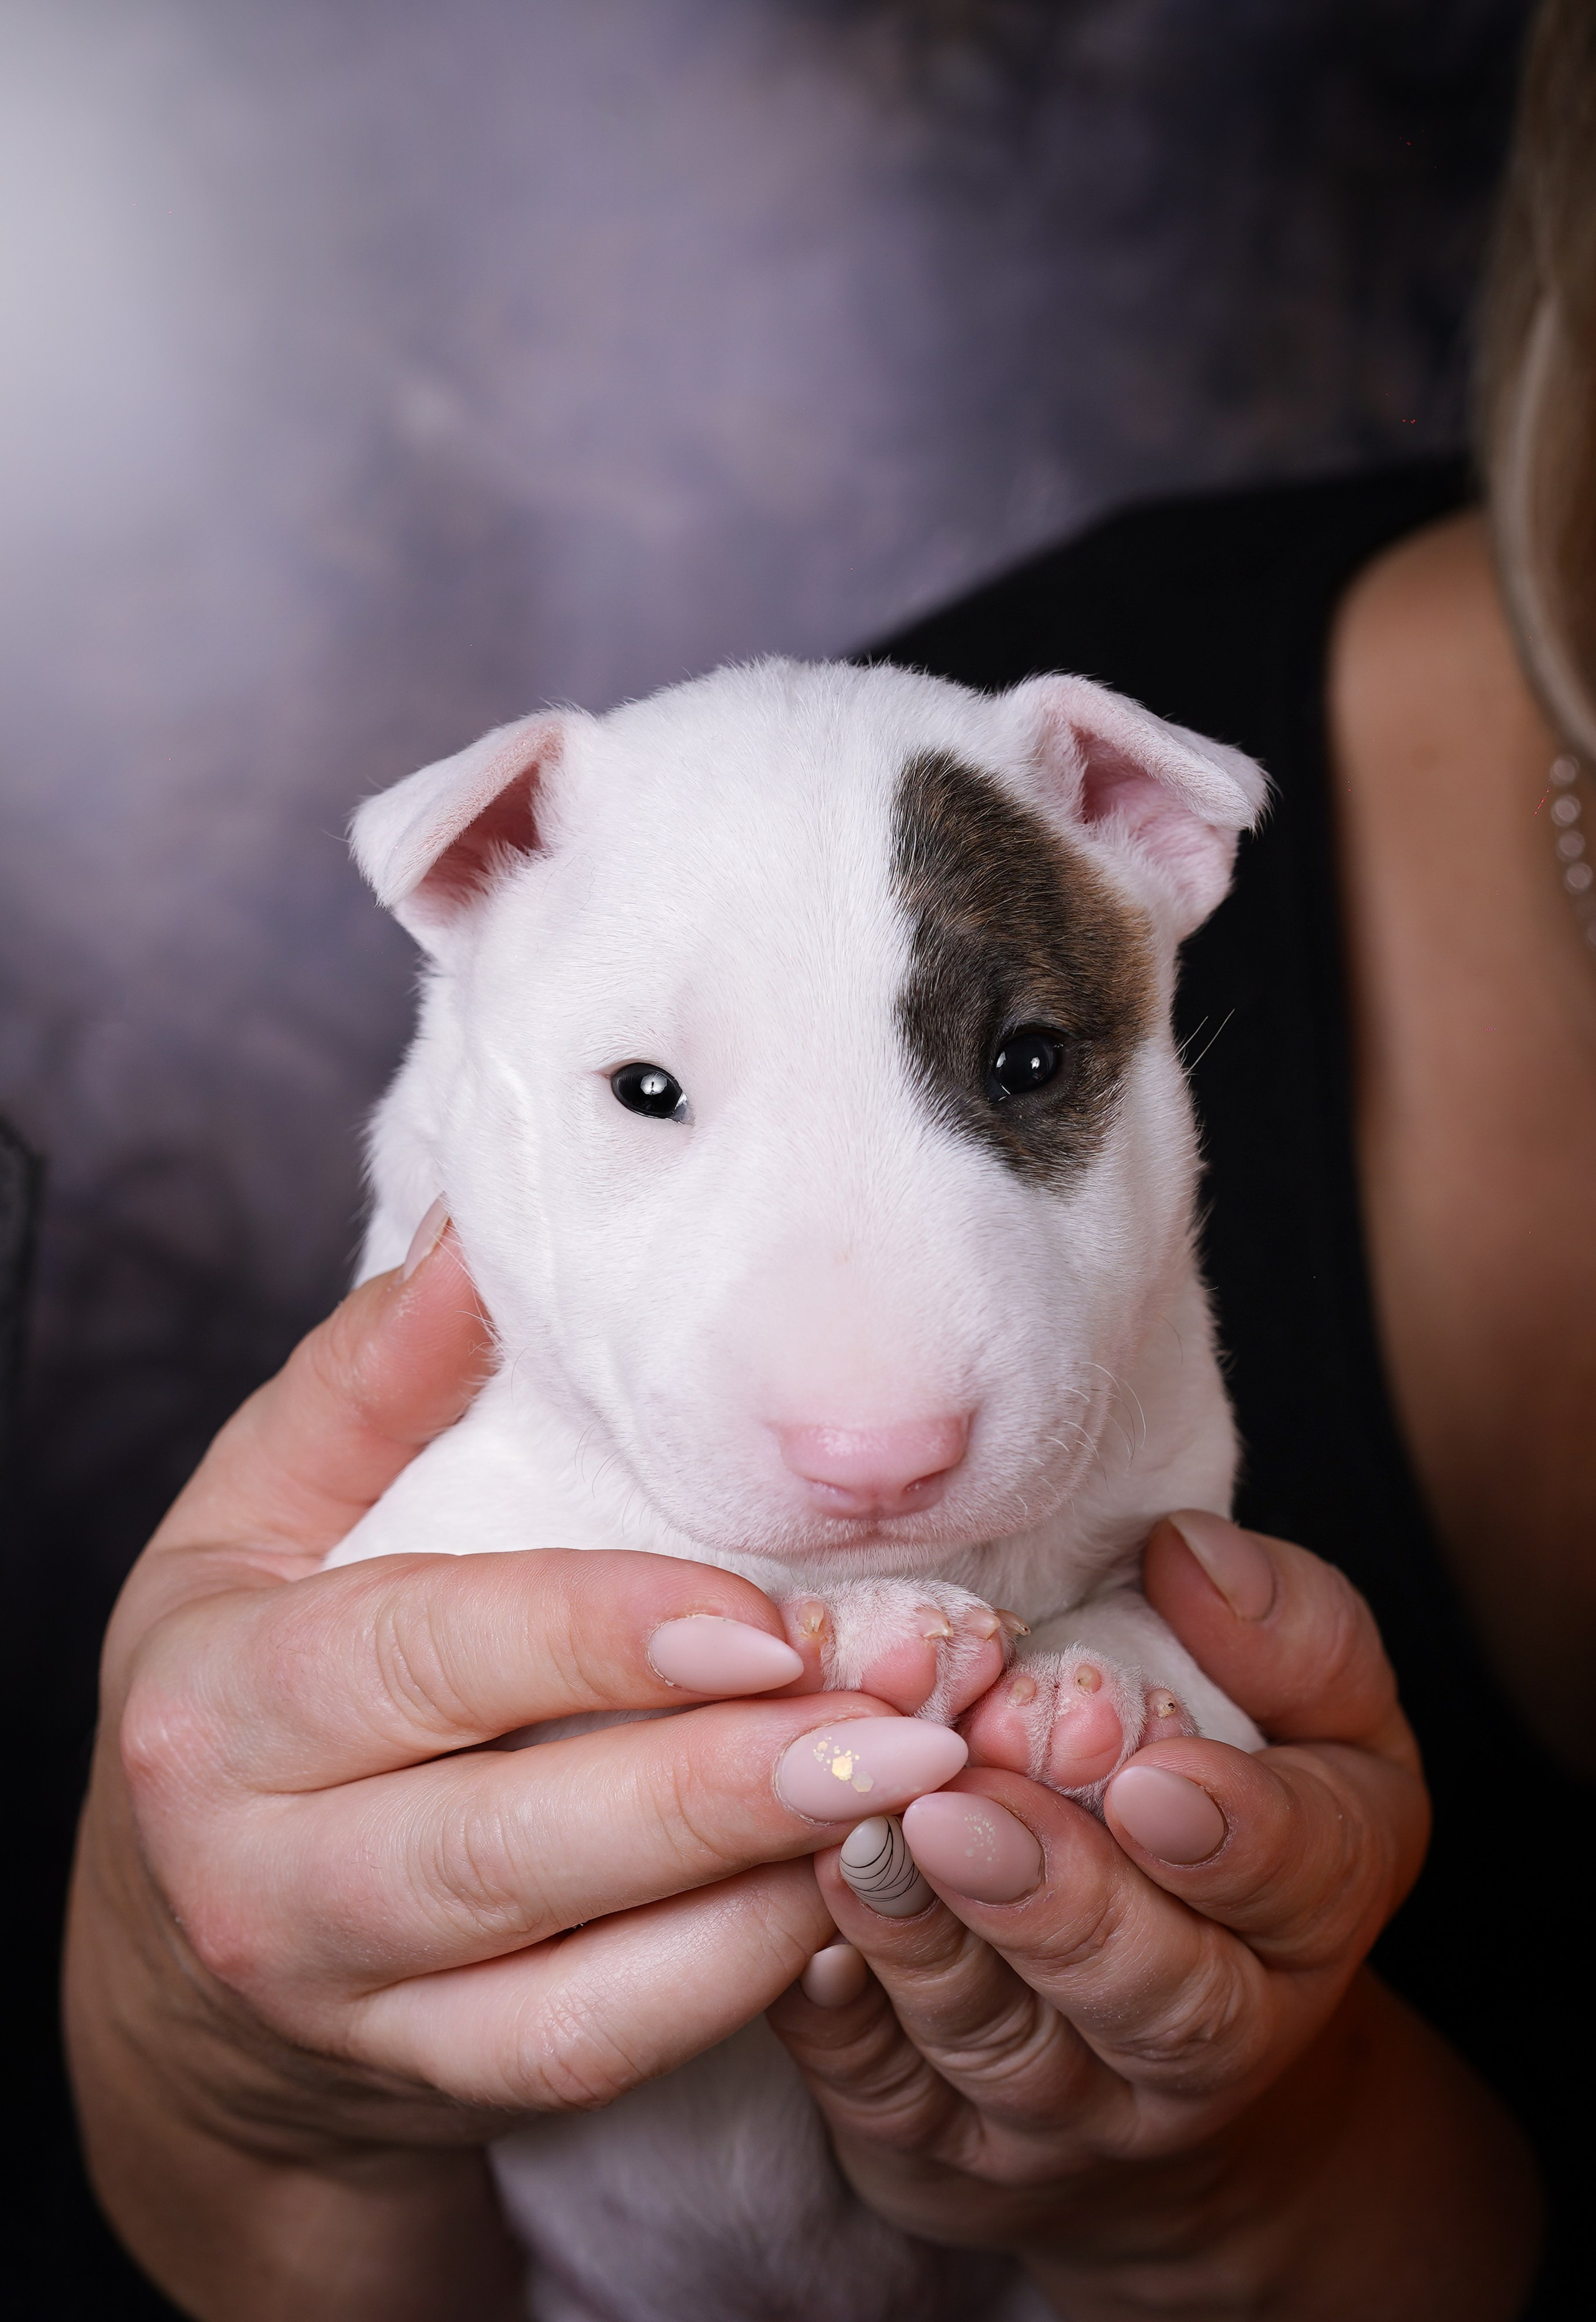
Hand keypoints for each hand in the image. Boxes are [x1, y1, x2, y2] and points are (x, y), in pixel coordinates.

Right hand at [64, 1224, 962, 2321]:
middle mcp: (268, 1868)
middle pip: (505, 1844)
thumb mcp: (271, 1501)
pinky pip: (598, 2052)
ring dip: (758, 1895)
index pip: (422, 1658)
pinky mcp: (437, 2075)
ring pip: (569, 1986)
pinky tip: (844, 1886)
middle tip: (908, 1723)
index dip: (598, 1637)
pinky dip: (731, 1983)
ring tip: (915, 1794)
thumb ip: (375, 1378)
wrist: (206, 1902)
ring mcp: (355, 1997)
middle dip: (721, 1786)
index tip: (768, 1618)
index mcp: (227, 1695)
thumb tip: (482, 1236)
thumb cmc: (265, 1655)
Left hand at [769, 1515, 1541, 2319]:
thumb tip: (1189, 1552)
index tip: (1149, 1774)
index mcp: (1313, 1908)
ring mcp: (1073, 2115)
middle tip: (961, 1811)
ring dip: (926, 1946)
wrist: (1170, 2050)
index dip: (1232, 1838)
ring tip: (856, 1841)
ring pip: (1002, 2050)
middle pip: (1151, 1997)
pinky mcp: (944, 2155)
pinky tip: (803, 1938)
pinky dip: (838, 2022)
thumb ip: (1286, 1628)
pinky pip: (884, 2099)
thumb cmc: (1224, 1815)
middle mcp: (1213, 2040)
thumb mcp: (1312, 1714)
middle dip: (1056, 1902)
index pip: (1304, 1882)